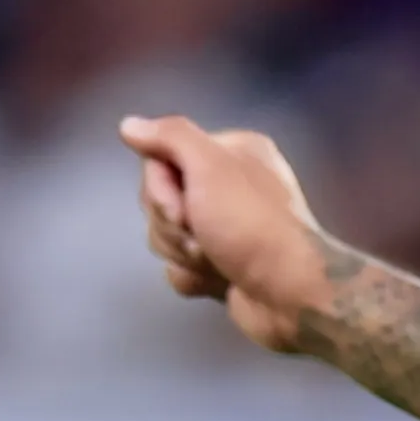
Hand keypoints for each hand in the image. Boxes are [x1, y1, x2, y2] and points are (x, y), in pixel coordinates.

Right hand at [123, 114, 330, 352]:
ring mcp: (224, 229)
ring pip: (166, 236)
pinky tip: (218, 282)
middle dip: (173, 224)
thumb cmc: (252, 224)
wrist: (290, 295)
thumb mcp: (210, 165)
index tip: (183, 204)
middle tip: (202, 235)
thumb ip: (169, 137)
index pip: (162, 157)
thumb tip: (129, 126)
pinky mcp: (220, 266)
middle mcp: (228, 185)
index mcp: (232, 152)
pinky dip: (193, 277)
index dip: (161, 186)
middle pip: (160, 198)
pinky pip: (180, 268)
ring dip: (183, 253)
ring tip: (215, 261)